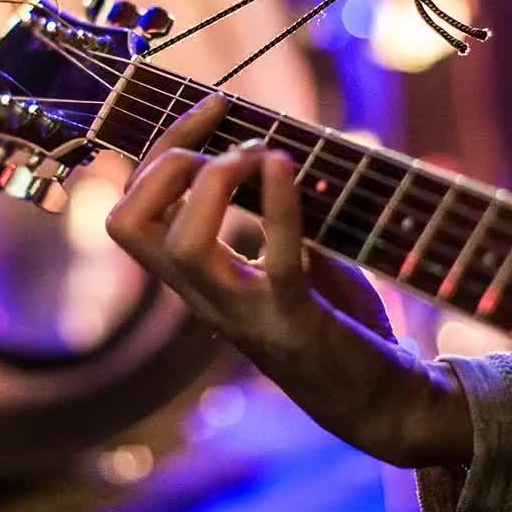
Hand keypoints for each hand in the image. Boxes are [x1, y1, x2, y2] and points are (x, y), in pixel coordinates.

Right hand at [106, 97, 472, 468]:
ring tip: (259, 155)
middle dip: (166, 162)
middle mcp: (204, 298)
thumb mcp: (292, 257)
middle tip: (229, 142)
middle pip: (129, 226)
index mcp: (196, 280)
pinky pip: (276, 261)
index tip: (212, 109)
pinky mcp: (295, 322)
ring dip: (212, 183)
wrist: (383, 402)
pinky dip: (278, 205)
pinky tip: (287, 165)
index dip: (158, 150)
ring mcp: (244, 314)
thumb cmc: (337, 325)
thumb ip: (268, 213)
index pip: (133, 210)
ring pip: (180, 247)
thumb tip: (264, 147)